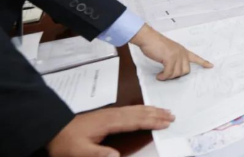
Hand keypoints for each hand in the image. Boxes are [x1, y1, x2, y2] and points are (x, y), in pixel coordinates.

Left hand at [47, 106, 173, 156]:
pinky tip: (145, 110)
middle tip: (172, 115)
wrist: (53, 129)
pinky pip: (130, 109)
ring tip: (164, 110)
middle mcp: (112, 115)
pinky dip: (141, 109)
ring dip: (151, 110)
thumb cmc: (66, 142)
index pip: (135, 121)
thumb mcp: (79, 152)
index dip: (151, 122)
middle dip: (156, 114)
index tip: (165, 123)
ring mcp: (110, 113)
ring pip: (135, 109)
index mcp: (109, 122)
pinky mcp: (108, 115)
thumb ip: (98, 154)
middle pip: (139, 113)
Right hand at [130, 24, 212, 79]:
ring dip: (168, 77)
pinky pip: (168, 73)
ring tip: (161, 75)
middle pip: (186, 71)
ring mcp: (176, 55)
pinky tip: (159, 76)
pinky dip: (163, 76)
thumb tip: (173, 69)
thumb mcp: (168, 50)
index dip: (203, 62)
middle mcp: (181, 52)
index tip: (211, 66)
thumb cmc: (155, 44)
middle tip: (167, 75)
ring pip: (177, 73)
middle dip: (177, 75)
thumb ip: (174, 57)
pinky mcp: (169, 58)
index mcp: (182, 50)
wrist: (148, 38)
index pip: (195, 57)